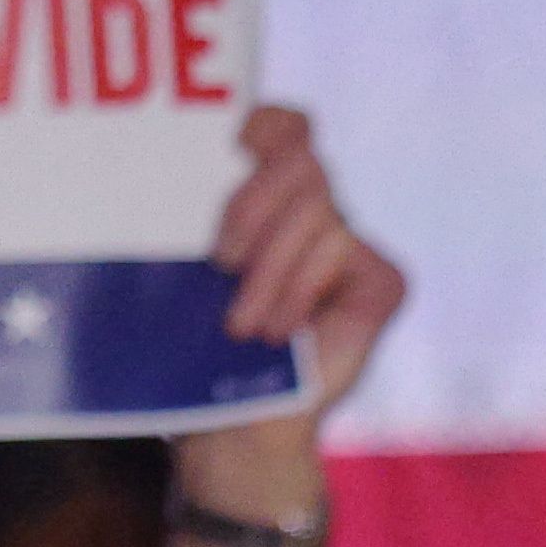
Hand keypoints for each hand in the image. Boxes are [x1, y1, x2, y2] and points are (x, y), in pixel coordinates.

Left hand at [208, 103, 406, 410]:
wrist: (237, 422)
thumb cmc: (198, 349)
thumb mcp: (182, 268)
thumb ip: (196, 211)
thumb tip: (162, 155)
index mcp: (266, 199)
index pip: (284, 125)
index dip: (267, 124)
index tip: (233, 147)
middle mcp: (316, 214)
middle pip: (301, 159)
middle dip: (252, 207)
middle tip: (220, 265)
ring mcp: (353, 246)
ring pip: (318, 209)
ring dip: (270, 272)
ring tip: (243, 325)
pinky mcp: (383, 280)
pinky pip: (340, 248)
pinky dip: (301, 287)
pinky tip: (284, 330)